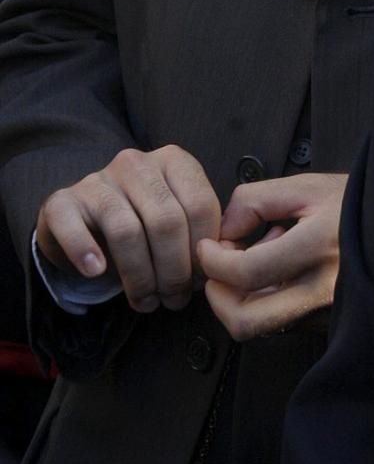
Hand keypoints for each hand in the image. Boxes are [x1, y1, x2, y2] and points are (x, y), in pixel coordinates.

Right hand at [36, 144, 221, 314]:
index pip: (200, 205)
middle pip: (166, 221)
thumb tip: (221, 261)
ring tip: (147, 301)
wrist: (83, 220)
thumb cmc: (142, 223)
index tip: (201, 282)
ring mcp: (96, 180)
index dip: (203, 251)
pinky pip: (74, 228)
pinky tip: (96, 272)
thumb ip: (199, 231)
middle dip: (175, 271)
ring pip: (127, 231)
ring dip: (140, 276)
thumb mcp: (178, 217)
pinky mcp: (62, 202)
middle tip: (175, 300)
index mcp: (173, 162)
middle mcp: (136, 163)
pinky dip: (86, 253)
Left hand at [196, 172, 347, 340]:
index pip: (245, 272)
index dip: (213, 261)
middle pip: (247, 321)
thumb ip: (255, 201)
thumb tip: (223, 232)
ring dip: (244, 297)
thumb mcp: (307, 186)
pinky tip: (284, 271)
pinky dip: (268, 299)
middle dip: (219, 299)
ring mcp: (327, 311)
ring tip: (262, 260)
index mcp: (318, 247)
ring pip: (263, 325)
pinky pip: (283, 320)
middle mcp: (323, 289)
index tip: (208, 246)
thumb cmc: (358, 201)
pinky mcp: (327, 321)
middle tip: (217, 273)